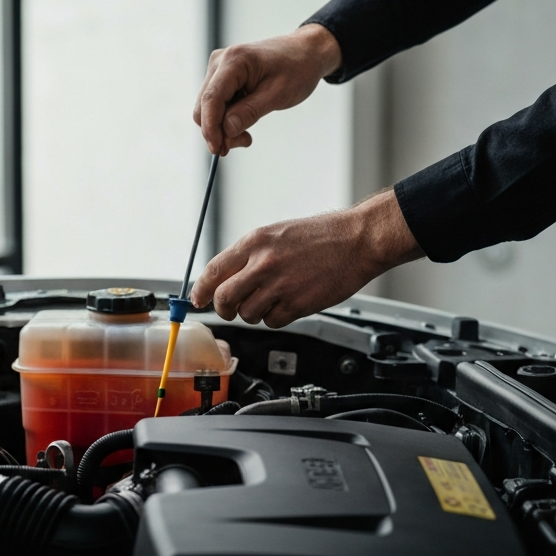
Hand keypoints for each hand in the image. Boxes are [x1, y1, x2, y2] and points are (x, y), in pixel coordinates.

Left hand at [191, 189, 424, 327]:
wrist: (357, 240)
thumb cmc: (321, 235)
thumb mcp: (277, 233)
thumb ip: (249, 254)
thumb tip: (224, 276)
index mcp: (255, 242)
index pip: (214, 271)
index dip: (202, 290)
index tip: (198, 299)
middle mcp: (263, 263)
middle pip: (224, 299)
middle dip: (224, 308)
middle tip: (231, 308)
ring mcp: (280, 285)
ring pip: (248, 314)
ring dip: (254, 313)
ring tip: (271, 299)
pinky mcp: (298, 304)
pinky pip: (272, 322)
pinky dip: (275, 318)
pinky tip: (288, 303)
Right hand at [194, 24, 342, 154]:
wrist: (306, 52)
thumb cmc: (297, 68)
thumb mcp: (277, 94)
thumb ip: (249, 113)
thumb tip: (226, 131)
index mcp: (234, 61)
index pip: (211, 99)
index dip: (210, 127)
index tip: (217, 149)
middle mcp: (220, 62)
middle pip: (204, 106)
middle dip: (218, 130)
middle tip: (244, 142)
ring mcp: (219, 69)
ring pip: (208, 108)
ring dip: (223, 127)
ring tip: (247, 135)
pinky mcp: (223, 77)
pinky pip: (217, 104)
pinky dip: (227, 119)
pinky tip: (244, 123)